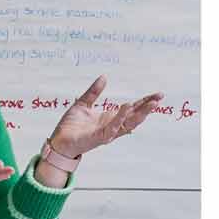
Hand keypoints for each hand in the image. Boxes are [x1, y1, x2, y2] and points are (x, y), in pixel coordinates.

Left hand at [47, 76, 161, 157]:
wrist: (58, 141)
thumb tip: (104, 77)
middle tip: (160, 98)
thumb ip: (94, 91)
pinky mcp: (100, 137)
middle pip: (135, 116)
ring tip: (151, 103)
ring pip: (129, 124)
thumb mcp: (83, 103)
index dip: (144, 102)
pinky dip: (120, 117)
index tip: (157, 95)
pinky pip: (113, 127)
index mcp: (110, 118)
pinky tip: (127, 107)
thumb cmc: (70, 126)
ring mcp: (108, 133)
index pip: (132, 109)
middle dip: (148, 107)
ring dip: (140, 113)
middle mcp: (112, 126)